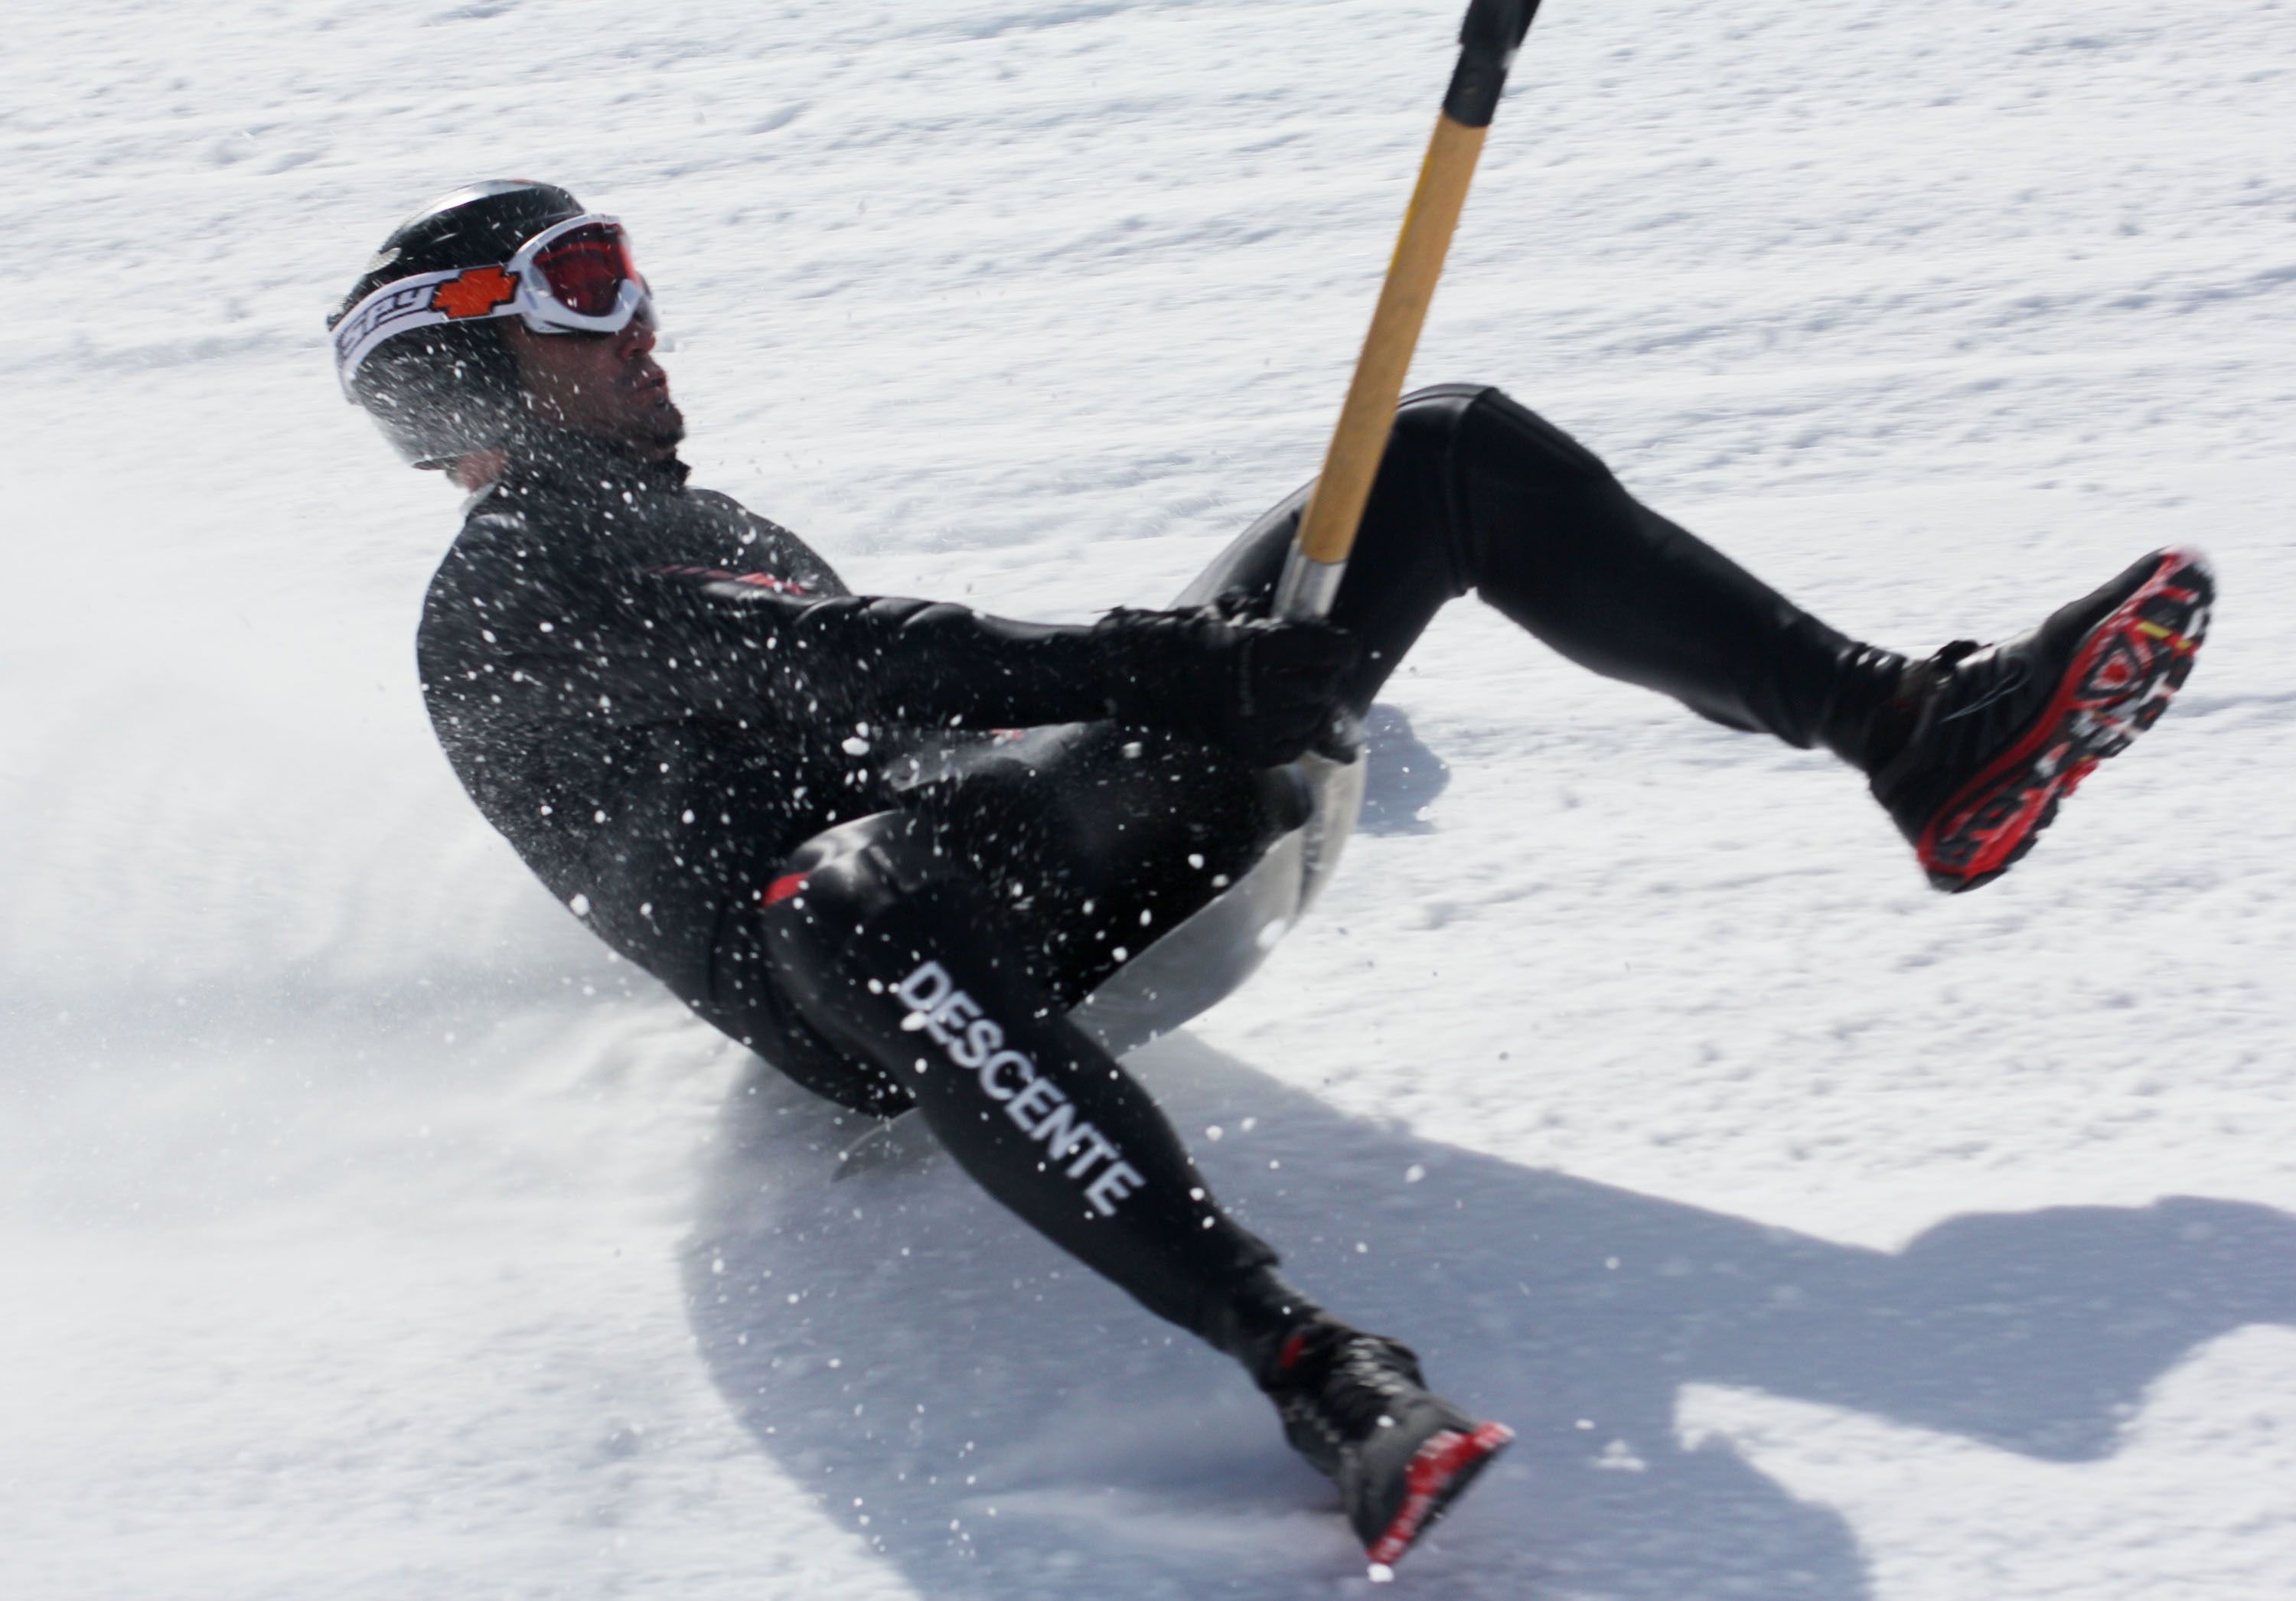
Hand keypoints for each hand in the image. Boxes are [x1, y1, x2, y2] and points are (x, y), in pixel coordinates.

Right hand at [1093, 605, 1358, 764]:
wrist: (1151, 677)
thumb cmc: (1196, 640)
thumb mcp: (1235, 618)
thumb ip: (1276, 625)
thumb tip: (1318, 630)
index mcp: (1259, 647)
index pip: (1325, 650)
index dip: (1342, 648)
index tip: (1345, 648)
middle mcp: (1259, 688)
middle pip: (1323, 685)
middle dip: (1328, 676)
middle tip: (1324, 670)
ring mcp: (1254, 724)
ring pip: (1314, 717)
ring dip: (1316, 704)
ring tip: (1306, 694)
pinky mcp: (1250, 751)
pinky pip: (1295, 746)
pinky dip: (1301, 732)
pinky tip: (1293, 718)